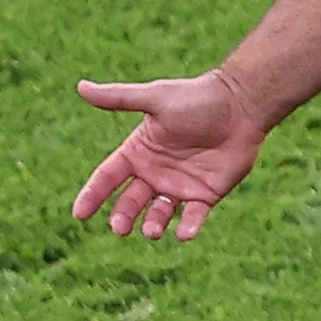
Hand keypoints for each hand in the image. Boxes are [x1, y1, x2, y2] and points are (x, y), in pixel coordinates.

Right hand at [70, 73, 266, 239]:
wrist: (241, 105)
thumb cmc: (197, 98)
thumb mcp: (155, 98)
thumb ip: (119, 98)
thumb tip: (81, 86)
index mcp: (139, 151)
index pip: (108, 177)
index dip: (93, 194)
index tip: (79, 214)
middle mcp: (155, 172)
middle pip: (130, 201)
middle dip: (122, 216)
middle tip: (119, 228)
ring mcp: (180, 185)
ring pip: (159, 214)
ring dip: (152, 225)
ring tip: (150, 231)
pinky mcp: (207, 194)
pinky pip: (194, 217)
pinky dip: (188, 227)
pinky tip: (184, 235)